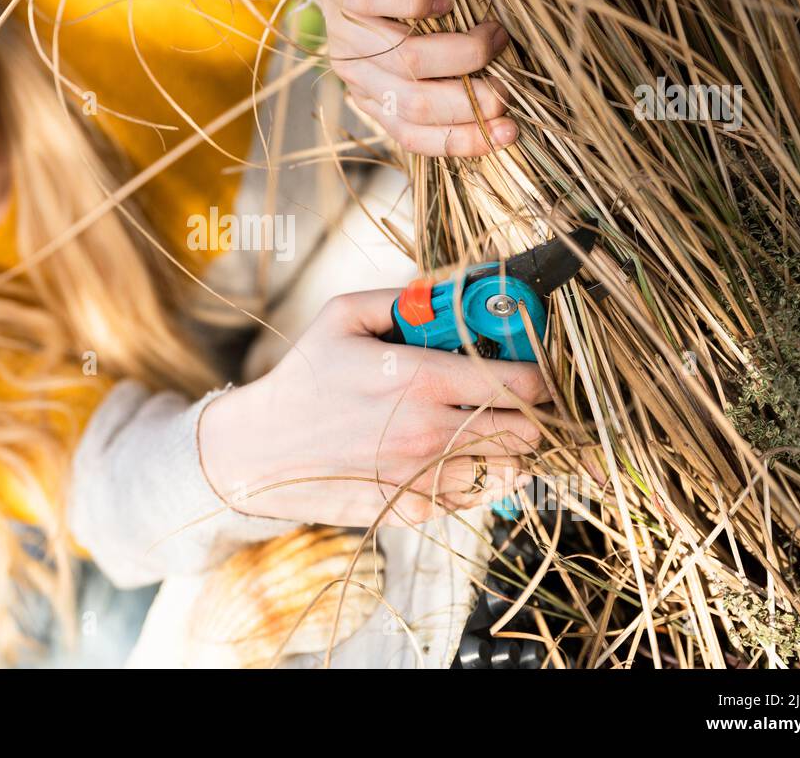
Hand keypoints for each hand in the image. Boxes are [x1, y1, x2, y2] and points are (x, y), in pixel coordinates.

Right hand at [198, 288, 546, 527]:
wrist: (260, 451)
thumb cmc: (303, 379)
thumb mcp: (341, 317)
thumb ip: (401, 298)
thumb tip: (450, 289)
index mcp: (421, 380)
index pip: (522, 385)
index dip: (539, 377)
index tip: (534, 372)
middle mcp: (431, 433)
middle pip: (527, 431)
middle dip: (529, 413)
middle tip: (512, 401)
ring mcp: (424, 478)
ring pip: (509, 470)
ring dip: (507, 449)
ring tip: (485, 430)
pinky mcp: (413, 510)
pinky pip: (475, 498)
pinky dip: (478, 478)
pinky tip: (456, 457)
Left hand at [309, 0, 516, 156]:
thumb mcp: (424, 44)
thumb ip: (450, 73)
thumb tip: (506, 100)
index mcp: (374, 95)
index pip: (412, 134)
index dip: (463, 140)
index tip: (511, 130)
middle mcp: (355, 71)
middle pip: (413, 103)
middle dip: (471, 101)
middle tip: (508, 85)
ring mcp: (342, 30)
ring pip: (403, 59)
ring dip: (460, 52)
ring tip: (493, 35)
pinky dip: (414, 1)